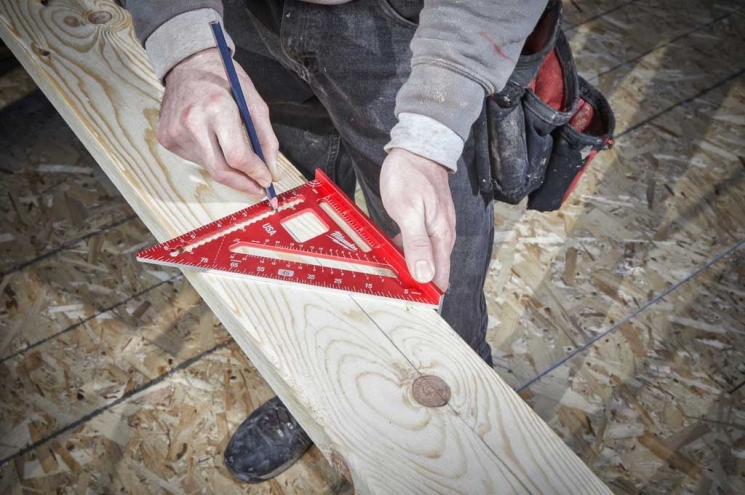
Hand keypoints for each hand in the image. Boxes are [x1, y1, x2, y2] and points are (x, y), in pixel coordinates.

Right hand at [157, 48, 278, 194]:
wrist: (187, 64)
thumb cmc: (224, 80)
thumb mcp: (253, 102)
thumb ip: (266, 138)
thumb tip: (272, 172)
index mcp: (217, 108)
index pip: (237, 156)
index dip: (255, 173)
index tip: (267, 181)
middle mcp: (191, 122)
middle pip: (220, 171)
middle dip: (243, 184)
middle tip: (258, 188)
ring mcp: (175, 131)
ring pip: (208, 167)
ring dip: (228, 168)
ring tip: (235, 154)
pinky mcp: (166, 138)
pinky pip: (196, 159)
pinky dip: (211, 158)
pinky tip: (213, 141)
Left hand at [380, 148, 455, 290]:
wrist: (417, 148)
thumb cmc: (409, 177)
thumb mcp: (408, 212)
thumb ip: (417, 244)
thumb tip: (425, 275)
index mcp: (441, 237)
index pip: (440, 277)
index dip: (426, 293)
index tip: (409, 303)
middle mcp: (443, 235)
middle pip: (434, 270)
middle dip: (418, 284)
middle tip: (395, 294)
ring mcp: (437, 227)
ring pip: (427, 257)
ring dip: (412, 268)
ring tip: (392, 277)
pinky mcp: (429, 220)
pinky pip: (421, 244)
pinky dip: (408, 252)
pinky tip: (393, 252)